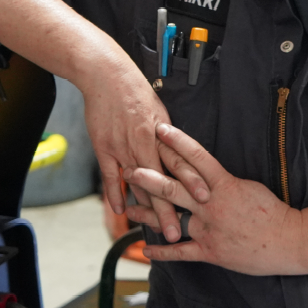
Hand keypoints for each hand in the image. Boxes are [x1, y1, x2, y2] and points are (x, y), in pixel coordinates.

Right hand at [80, 56, 185, 241]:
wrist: (106, 76)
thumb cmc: (135, 91)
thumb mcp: (159, 111)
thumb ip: (168, 136)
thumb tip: (181, 154)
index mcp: (161, 133)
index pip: (179, 163)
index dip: (192, 182)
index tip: (205, 200)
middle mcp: (142, 142)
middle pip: (159, 181)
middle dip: (169, 208)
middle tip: (177, 232)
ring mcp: (121, 146)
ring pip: (136, 183)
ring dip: (144, 208)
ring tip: (153, 229)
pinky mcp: (103, 147)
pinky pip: (109, 175)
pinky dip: (114, 193)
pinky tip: (120, 211)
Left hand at [124, 124, 303, 275]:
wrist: (288, 240)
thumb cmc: (271, 211)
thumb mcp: (248, 186)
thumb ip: (223, 181)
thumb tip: (204, 171)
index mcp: (224, 184)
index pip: (196, 157)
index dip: (177, 142)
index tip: (160, 129)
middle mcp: (212, 205)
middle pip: (174, 186)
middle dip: (148, 177)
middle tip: (128, 169)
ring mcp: (209, 229)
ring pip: (171, 218)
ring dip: (147, 213)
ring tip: (127, 208)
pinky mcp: (211, 251)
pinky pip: (181, 252)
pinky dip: (162, 251)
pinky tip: (146, 248)